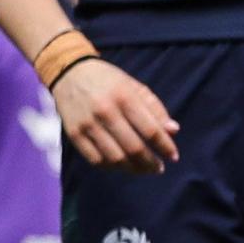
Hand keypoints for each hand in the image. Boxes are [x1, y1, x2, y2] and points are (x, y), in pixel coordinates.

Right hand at [52, 57, 178, 173]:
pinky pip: (96, 160)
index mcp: (124, 97)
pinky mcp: (74, 134)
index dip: (164, 146)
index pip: (150, 130)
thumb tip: (173, 131)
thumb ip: (155, 108)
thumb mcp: (135, 87)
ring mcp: (88, 125)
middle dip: (150, 163)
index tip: (173, 156)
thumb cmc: (109, 81)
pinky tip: (122, 165)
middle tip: (158, 168)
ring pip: (115, 158)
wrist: (70, 73)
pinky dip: (112, 167)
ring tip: (143, 169)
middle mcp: (105, 111)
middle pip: (133, 148)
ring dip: (133, 168)